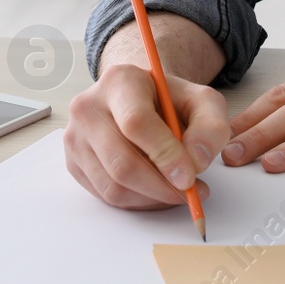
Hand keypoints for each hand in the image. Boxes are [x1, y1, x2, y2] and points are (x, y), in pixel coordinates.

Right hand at [64, 63, 230, 209]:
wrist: (140, 101)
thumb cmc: (170, 102)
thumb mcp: (202, 102)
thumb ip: (210, 127)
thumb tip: (196, 162)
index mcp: (120, 81)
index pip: (136, 122)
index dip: (165, 154)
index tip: (190, 177)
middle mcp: (88, 106)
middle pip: (121, 162)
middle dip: (161, 187)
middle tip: (190, 192)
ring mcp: (76, 137)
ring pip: (113, 186)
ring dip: (152, 198)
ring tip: (177, 190)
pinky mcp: (74, 162)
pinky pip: (106, 196)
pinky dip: (138, 202)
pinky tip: (156, 190)